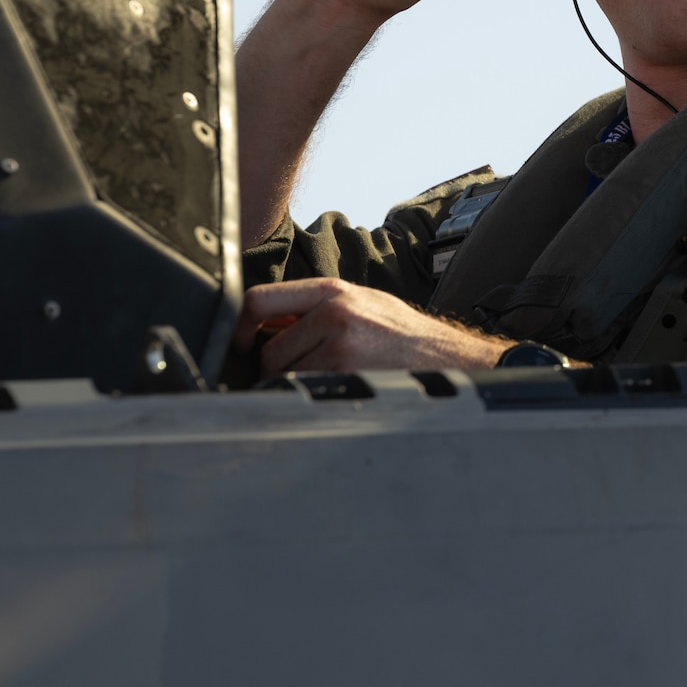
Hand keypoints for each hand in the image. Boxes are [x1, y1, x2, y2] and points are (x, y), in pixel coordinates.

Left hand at [233, 278, 509, 371]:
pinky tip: (340, 387)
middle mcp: (333, 314)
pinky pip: (306, 392)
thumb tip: (267, 322)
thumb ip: (315, 306)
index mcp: (332, 291)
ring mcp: (339, 347)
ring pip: (285, 375)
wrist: (444, 357)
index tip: (244, 342)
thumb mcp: (361, 302)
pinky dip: (313, 396)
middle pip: (270, 349)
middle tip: (304, 367)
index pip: (260, 300)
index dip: (242, 325)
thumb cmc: (401, 333)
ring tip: (332, 375)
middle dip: (278, 366)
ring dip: (298, 382)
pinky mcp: (346, 377)